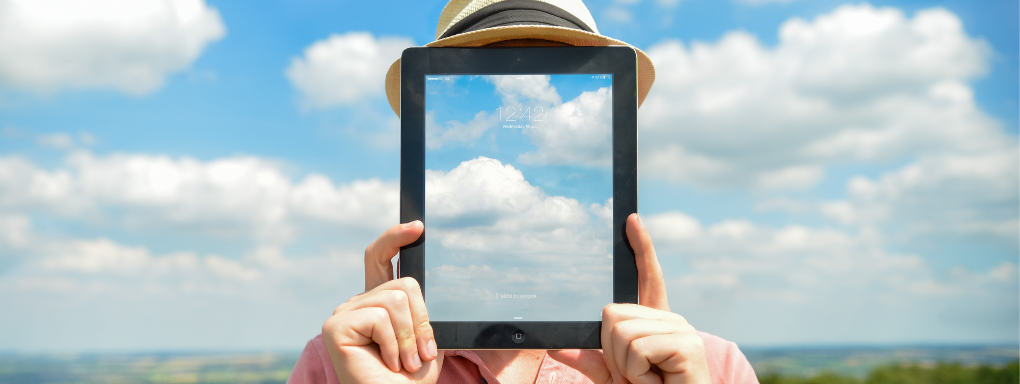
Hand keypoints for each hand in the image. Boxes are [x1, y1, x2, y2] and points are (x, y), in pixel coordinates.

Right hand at [321, 220, 438, 383]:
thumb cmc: (410, 378)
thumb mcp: (424, 337)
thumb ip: (420, 309)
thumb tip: (421, 284)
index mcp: (377, 302)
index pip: (380, 258)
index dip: (395, 237)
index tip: (417, 228)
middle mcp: (357, 303)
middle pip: (403, 283)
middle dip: (421, 320)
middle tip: (421, 353)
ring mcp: (344, 312)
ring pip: (396, 299)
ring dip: (410, 337)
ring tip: (405, 362)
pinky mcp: (336, 325)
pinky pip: (381, 317)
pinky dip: (395, 344)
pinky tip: (388, 362)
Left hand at [549, 213, 709, 383]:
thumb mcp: (613, 378)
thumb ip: (589, 359)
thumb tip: (555, 345)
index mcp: (656, 322)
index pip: (647, 277)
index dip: (641, 247)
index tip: (630, 219)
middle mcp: (672, 319)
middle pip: (612, 314)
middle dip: (612, 352)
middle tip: (636, 375)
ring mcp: (682, 330)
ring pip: (620, 331)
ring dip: (624, 366)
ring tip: (648, 380)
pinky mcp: (687, 345)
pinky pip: (636, 348)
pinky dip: (636, 373)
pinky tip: (657, 381)